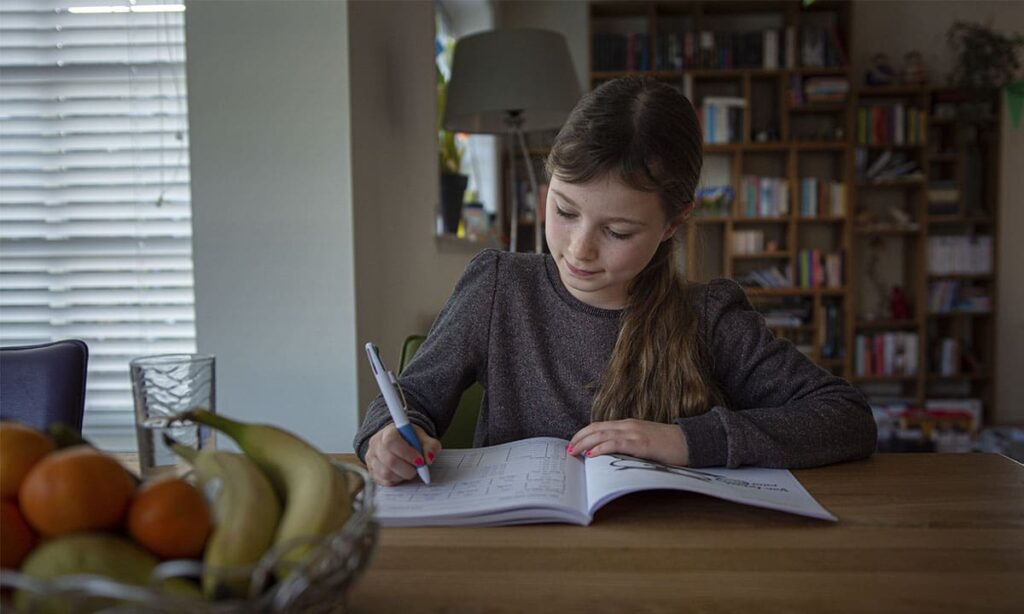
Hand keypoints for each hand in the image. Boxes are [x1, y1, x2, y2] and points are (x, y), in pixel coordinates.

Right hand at [365, 423, 441, 485]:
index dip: (407, 453)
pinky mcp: (371, 471)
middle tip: (418, 469)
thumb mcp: (424, 438)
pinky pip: (384, 481)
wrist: (401, 442)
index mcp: (388, 432)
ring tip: (410, 470)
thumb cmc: (411, 440)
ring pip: (386, 473)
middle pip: (389, 460)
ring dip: (402, 475)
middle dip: (408, 469)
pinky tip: (402, 473)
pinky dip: (396, 480)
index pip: (391, 441)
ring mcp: (371, 458)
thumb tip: (429, 458)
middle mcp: (376, 444)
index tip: (420, 460)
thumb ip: (430, 446)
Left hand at [567, 419, 689, 466]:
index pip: (599, 426)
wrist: (690, 441)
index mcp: (628, 424)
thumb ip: (628, 445)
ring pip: (602, 434)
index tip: (572, 443)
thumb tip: (609, 456)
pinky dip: (602, 448)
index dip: (583, 434)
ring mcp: (634, 433)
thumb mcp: (643, 441)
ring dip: (585, 443)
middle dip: (579, 438)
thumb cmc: (668, 445)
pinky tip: (592, 454)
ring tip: (573, 452)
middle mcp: (628, 425)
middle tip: (567, 449)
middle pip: (596, 428)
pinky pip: (617, 444)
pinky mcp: (641, 444)